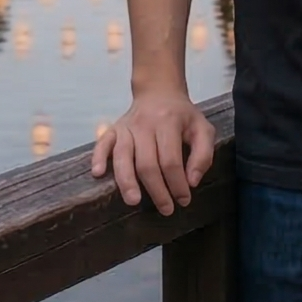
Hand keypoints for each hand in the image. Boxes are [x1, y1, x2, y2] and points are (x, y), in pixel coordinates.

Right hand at [90, 90, 214, 214]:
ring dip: (127, 180)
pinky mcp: (113, 128)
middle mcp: (145, 124)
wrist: (159, 91)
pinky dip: (98, 157)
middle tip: (166, 209)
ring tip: (133, 201)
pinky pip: (102, 143)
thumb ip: (203, 154)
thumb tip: (191, 181)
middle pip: (147, 162)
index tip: (183, 200)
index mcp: (169, 122)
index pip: (171, 160)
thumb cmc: (183, 116)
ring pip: (123, 156)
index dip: (177, 183)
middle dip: (156, 190)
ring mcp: (126, 126)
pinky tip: (98, 173)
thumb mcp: (203, 129)